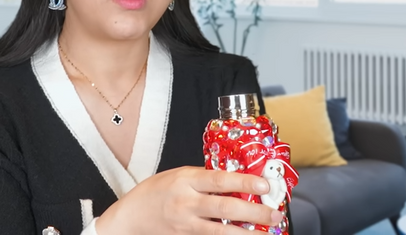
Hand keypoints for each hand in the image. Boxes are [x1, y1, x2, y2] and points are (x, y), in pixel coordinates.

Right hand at [95, 166, 282, 234]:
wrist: (130, 218)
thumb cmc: (153, 192)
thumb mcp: (176, 175)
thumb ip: (203, 179)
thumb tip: (234, 182)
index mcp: (185, 180)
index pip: (219, 180)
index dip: (244, 183)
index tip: (264, 185)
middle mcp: (186, 203)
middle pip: (225, 209)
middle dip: (254, 212)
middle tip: (275, 213)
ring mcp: (186, 224)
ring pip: (221, 231)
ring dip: (248, 234)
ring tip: (268, 234)